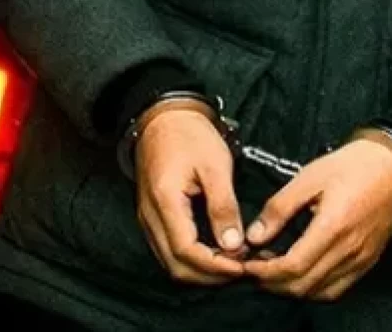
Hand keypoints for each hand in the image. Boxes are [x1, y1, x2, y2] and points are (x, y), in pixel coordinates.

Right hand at [135, 104, 246, 284]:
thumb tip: (234, 244)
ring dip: (203, 269)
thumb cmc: (190, 135)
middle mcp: (150, 217)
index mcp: (164, 202)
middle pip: (176, 266)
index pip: (186, 251)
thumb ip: (223, 206)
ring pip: (172, 262)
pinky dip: (194, 258)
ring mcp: (148, 219)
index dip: (215, 266)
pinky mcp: (154, 217)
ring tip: (234, 263)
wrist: (164, 117)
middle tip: (242, 269)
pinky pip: (170, 249)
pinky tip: (218, 252)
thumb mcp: (215, 165)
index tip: (242, 267)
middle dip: (210, 275)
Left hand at [243, 140, 391, 300]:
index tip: (247, 264)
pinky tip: (300, 273)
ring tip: (273, 270)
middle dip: (272, 283)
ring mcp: (360, 260)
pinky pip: (336, 289)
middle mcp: (349, 249)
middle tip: (255, 268)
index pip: (293, 266)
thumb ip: (279, 208)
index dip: (265, 271)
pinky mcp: (367, 263)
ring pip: (318, 291)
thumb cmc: (351, 167)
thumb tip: (254, 236)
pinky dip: (313, 288)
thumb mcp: (309, 177)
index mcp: (333, 226)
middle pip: (303, 285)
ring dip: (290, 288)